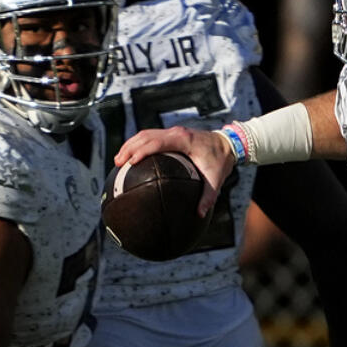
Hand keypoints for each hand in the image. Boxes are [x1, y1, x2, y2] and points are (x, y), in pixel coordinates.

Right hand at [115, 126, 235, 216]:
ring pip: (145, 134)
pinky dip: (138, 145)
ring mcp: (172, 132)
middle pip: (145, 136)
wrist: (228, 144)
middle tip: (118, 163)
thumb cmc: (220, 161)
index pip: (157, 142)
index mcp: (184, 140)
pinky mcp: (171, 134)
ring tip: (118, 161)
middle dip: (129, 148)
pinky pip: (150, 137)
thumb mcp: (216, 180)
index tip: (130, 162)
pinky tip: (130, 157)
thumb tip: (198, 214)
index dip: (142, 151)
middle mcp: (176, 133)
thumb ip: (208, 197)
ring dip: (130, 145)